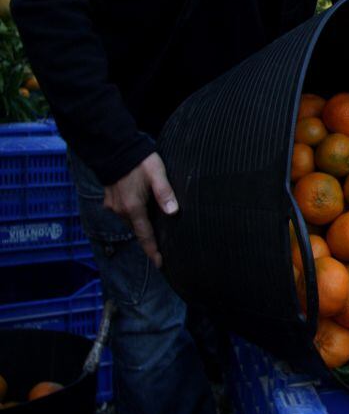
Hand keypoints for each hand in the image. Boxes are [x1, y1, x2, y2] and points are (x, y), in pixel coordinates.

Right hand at [103, 152, 178, 267]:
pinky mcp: (110, 200)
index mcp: (133, 208)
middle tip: (162, 248)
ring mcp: (114, 206)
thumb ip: (165, 193)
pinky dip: (134, 216)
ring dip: (141, 226)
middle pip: (138, 230)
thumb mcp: (157, 174)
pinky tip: (143, 212)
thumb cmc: (139, 161)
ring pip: (131, 222)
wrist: (113, 149)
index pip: (145, 235)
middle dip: (149, 239)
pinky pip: (124, 214)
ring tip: (155, 230)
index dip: (153, 251)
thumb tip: (173, 212)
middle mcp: (121, 211)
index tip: (160, 264)